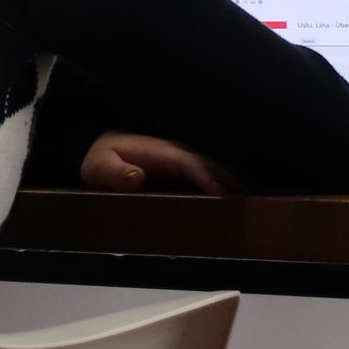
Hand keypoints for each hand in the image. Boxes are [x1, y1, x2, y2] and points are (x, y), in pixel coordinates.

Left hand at [80, 132, 241, 194]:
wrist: (99, 149)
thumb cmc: (99, 159)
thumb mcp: (99, 166)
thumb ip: (114, 173)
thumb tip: (136, 177)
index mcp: (156, 153)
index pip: (186, 162)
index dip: (203, 175)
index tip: (220, 191)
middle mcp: (172, 154)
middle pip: (206, 164)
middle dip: (228, 178)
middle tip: (249, 198)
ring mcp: (177, 161)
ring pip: (209, 168)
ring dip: (229, 180)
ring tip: (249, 199)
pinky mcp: (178, 170)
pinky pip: (203, 175)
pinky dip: (220, 183)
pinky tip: (232, 197)